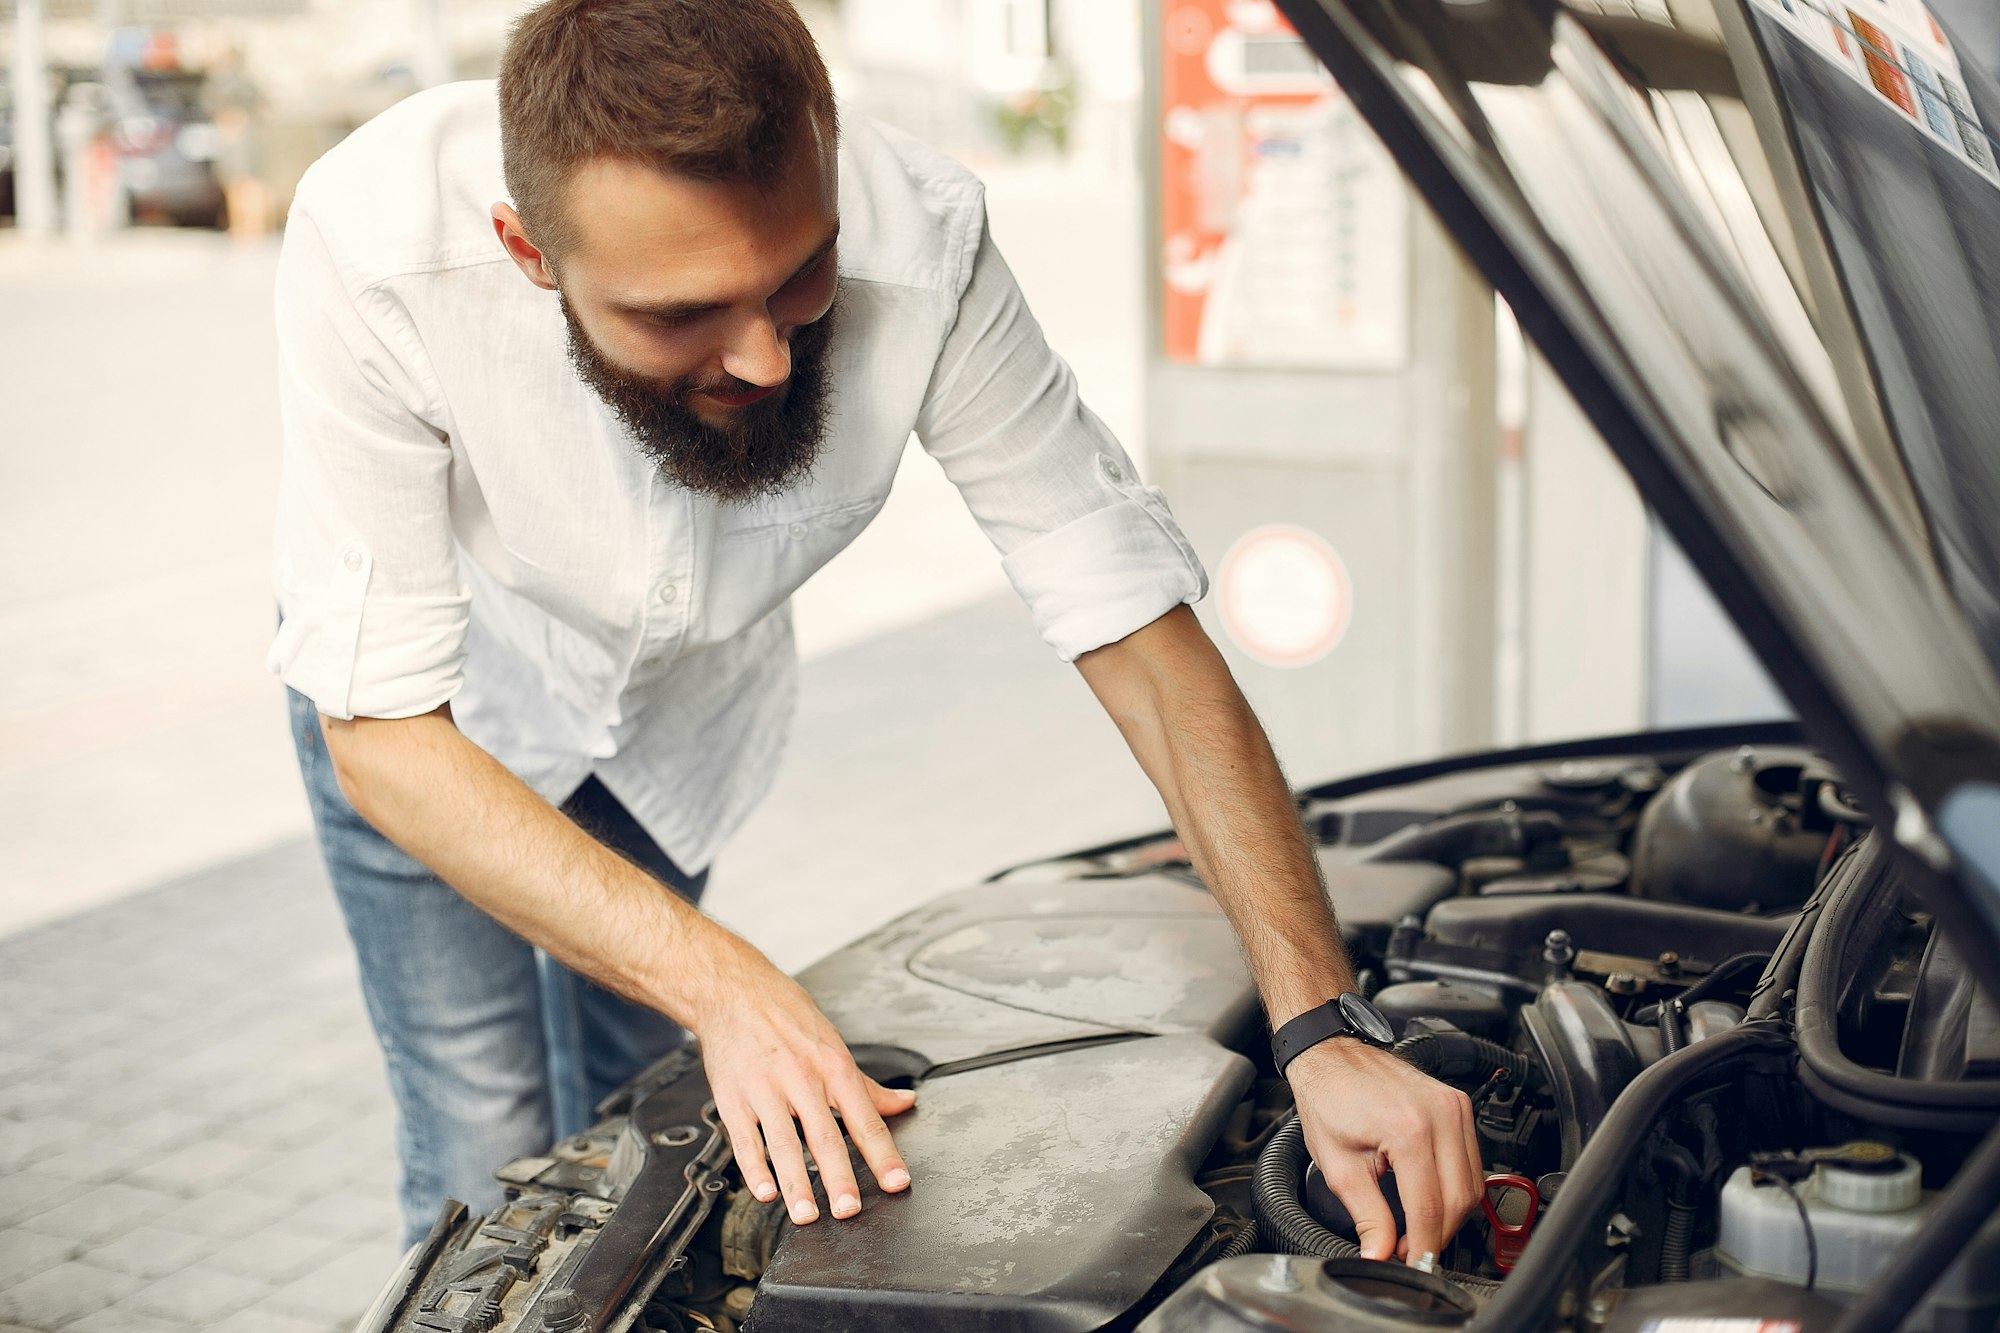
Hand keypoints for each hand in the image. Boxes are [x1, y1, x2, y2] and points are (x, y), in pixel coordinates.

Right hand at [692, 936, 916, 1223]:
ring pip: (784, 1143)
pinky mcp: (733, 1097)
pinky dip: (755, 1168)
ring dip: (795, 1183)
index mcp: (833, 1065)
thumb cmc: (786, 1016)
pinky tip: (764, 1191)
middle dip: (839, 1176)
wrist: (733, 991)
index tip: (897, 1182)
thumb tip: (904, 1103)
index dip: (883, 1153)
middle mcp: (801, 1077)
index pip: (865, 1117)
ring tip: (806, 1214)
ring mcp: (765, 1089)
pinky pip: (745, 1139)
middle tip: (849, 1210)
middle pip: (825, 1135)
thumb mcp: (833, 1043)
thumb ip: (868, 1085)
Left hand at [1285, 1038, 1482, 1261]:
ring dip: (1450, 1214)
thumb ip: (1366, 1215)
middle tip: (1410, 1249)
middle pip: (1460, 1200)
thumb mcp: (1338, 1166)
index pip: (1430, 1209)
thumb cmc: (1328, 1097)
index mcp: (1409, 1131)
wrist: (1331, 1055)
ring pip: (1472, 1184)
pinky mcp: (1458, 1105)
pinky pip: (1471, 1161)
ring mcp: (1454, 1107)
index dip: (1421, 1246)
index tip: (1410, 1263)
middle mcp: (1440, 1116)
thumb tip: (1380, 1253)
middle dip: (1438, 1234)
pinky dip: (1456, 1186)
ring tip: (1418, 1227)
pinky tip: (1431, 1197)